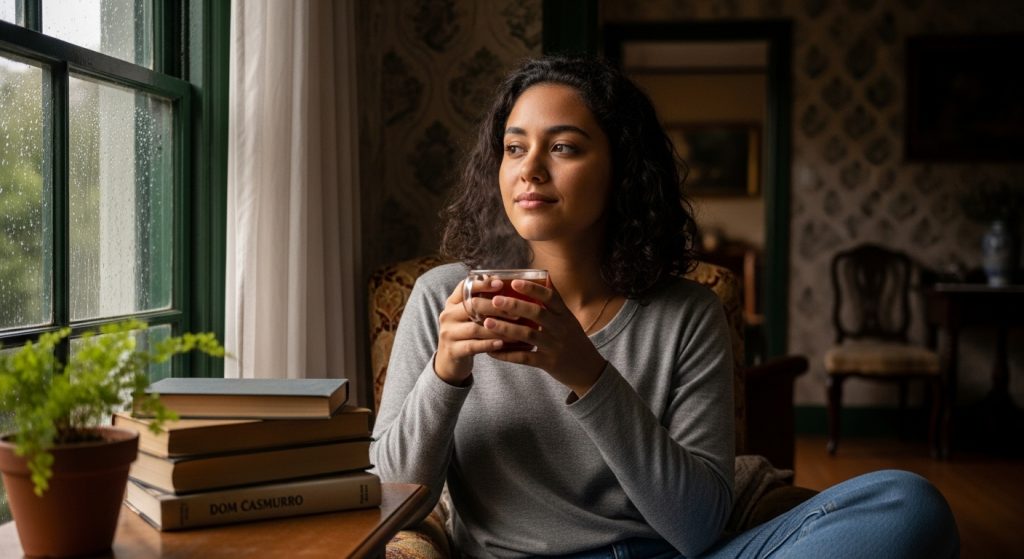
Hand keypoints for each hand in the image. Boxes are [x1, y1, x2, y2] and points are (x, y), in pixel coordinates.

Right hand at [434, 278, 510, 384]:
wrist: (449, 361)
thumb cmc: (466, 334)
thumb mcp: (470, 316)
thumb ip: (482, 303)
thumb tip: (507, 286)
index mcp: (452, 302)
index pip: (464, 287)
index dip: (482, 284)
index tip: (501, 283)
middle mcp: (448, 315)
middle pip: (472, 306)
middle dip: (496, 308)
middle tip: (516, 312)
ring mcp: (448, 333)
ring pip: (475, 328)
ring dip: (497, 329)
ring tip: (516, 330)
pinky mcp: (452, 350)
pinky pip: (473, 346)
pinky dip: (488, 344)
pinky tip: (502, 344)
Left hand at [484, 279, 607, 396]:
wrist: (589, 370)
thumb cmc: (575, 341)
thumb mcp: (569, 319)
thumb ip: (556, 302)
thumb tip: (545, 276)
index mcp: (565, 315)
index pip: (550, 297)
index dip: (533, 288)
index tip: (514, 282)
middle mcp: (561, 329)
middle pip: (538, 313)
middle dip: (515, 306)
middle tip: (495, 301)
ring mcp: (555, 346)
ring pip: (529, 335)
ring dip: (507, 329)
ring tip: (488, 323)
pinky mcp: (548, 363)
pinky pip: (525, 357)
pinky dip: (507, 355)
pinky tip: (492, 351)